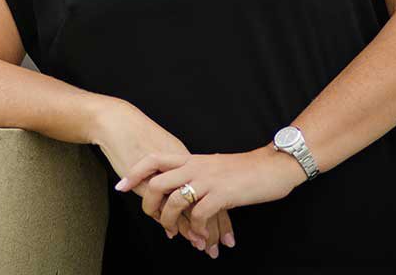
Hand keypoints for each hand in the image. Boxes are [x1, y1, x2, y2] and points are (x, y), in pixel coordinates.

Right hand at [90, 99, 235, 256]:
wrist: (118, 123)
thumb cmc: (137, 134)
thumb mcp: (163, 149)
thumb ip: (175, 166)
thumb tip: (184, 182)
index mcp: (187, 160)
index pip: (213, 191)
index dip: (221, 214)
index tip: (227, 234)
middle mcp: (182, 169)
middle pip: (205, 201)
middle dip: (214, 227)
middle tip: (219, 247)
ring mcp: (167, 176)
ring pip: (188, 208)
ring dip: (194, 230)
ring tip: (201, 247)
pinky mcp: (150, 182)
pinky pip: (167, 208)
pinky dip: (174, 223)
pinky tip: (176, 234)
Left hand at [114, 146, 305, 249]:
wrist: (273, 165)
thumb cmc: (245, 169)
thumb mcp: (213, 167)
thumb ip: (196, 174)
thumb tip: (181, 190)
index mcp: (191, 159)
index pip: (154, 160)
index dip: (135, 173)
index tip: (121, 187)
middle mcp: (195, 166)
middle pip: (157, 182)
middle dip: (149, 206)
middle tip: (153, 220)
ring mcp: (208, 180)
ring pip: (174, 201)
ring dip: (172, 223)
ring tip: (177, 235)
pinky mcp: (222, 194)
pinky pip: (198, 214)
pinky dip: (197, 229)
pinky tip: (201, 237)